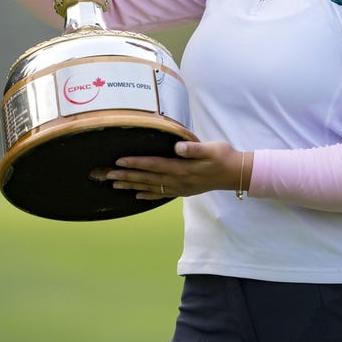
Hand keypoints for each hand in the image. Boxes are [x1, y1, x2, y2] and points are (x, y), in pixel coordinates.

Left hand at [96, 141, 249, 200]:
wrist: (235, 174)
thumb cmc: (224, 157)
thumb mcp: (212, 149)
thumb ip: (194, 148)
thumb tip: (177, 146)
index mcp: (182, 169)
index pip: (154, 165)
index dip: (135, 163)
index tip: (119, 161)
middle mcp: (178, 180)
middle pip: (147, 178)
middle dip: (126, 176)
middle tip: (106, 175)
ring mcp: (179, 187)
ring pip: (150, 187)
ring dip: (131, 185)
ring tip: (114, 185)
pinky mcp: (183, 190)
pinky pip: (161, 194)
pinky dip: (147, 194)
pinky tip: (136, 195)